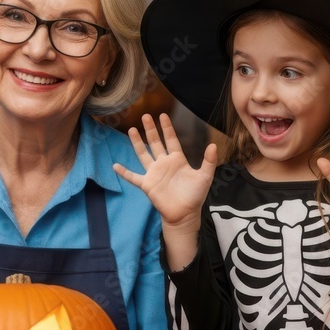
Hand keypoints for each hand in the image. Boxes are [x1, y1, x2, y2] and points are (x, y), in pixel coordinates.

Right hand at [113, 114, 216, 230]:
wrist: (184, 214)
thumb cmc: (195, 195)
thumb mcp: (205, 177)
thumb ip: (209, 161)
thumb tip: (214, 145)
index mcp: (177, 160)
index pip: (171, 140)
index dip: (167, 128)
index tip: (162, 115)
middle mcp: (164, 163)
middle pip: (155, 143)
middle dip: (150, 129)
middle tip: (145, 115)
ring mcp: (154, 173)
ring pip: (143, 154)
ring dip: (137, 143)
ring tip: (131, 129)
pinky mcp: (147, 184)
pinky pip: (133, 177)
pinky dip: (124, 172)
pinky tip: (115, 166)